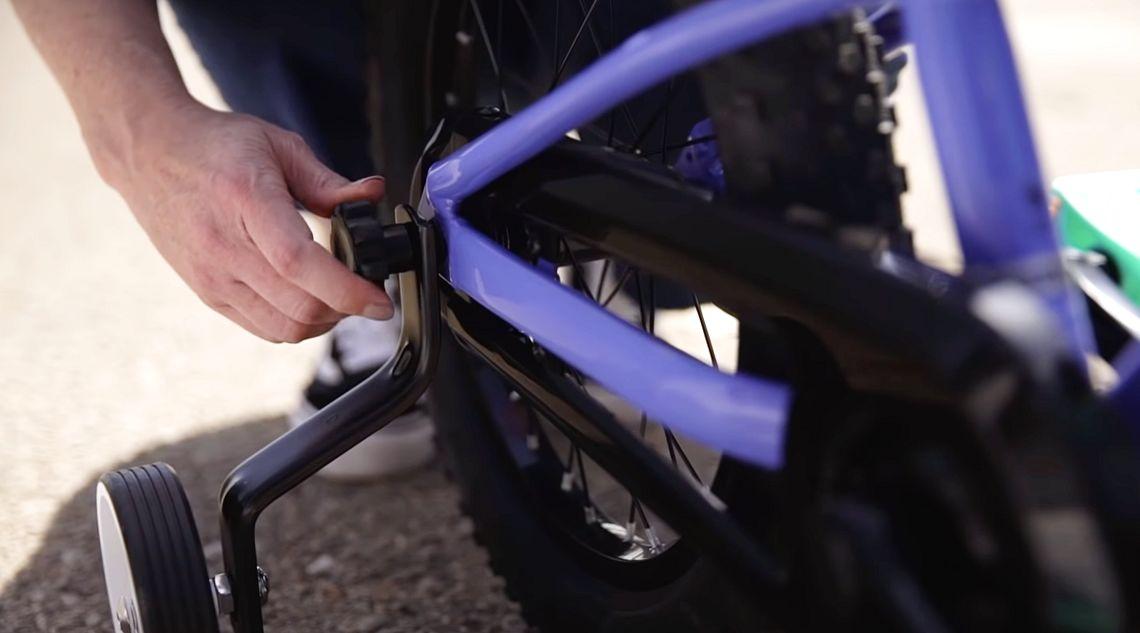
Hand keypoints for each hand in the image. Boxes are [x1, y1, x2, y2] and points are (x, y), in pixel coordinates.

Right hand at [109, 105, 392, 341]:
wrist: (148, 153)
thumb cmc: (215, 146)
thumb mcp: (278, 145)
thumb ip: (328, 180)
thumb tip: (373, 194)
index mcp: (247, 203)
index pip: (300, 264)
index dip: (347, 290)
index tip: (379, 302)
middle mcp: (224, 248)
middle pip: (299, 307)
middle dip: (347, 308)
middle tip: (366, 292)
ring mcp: (212, 277)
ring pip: (284, 327)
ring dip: (324, 321)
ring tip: (340, 296)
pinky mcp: (208, 293)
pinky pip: (263, 328)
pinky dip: (296, 324)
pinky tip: (310, 300)